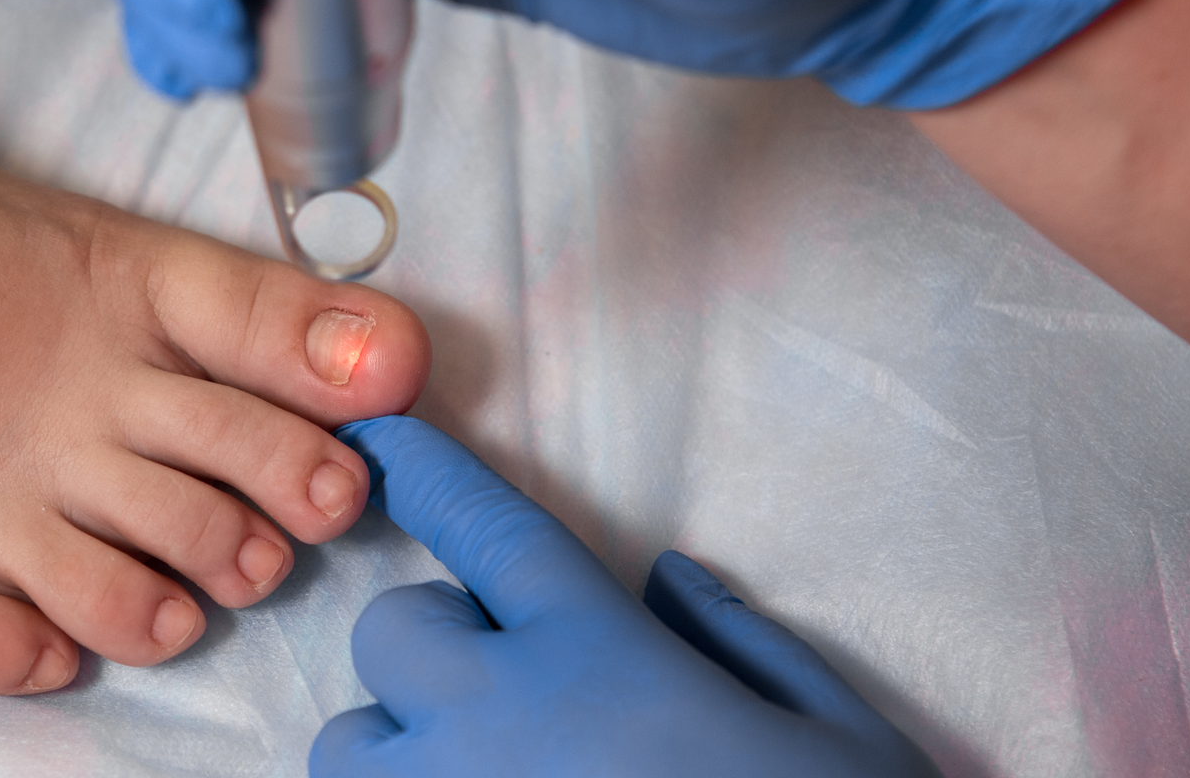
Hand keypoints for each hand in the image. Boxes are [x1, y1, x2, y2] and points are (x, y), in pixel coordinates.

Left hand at [314, 416, 939, 777]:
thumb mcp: (841, 735)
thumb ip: (747, 643)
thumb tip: (670, 580)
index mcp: (599, 658)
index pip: (486, 528)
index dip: (424, 472)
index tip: (378, 443)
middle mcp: (497, 724)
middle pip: (392, 634)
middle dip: (438, 646)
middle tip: (517, 691)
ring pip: (349, 748)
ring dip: (400, 748)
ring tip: (484, 774)